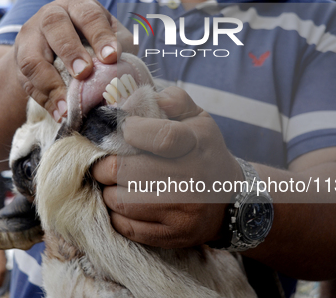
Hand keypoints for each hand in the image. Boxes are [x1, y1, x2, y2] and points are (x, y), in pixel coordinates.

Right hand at [14, 0, 134, 121]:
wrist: (56, 47)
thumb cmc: (93, 40)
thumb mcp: (110, 36)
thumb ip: (120, 46)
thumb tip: (124, 69)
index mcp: (77, 7)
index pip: (88, 15)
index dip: (100, 36)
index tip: (111, 57)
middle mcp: (50, 16)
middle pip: (54, 26)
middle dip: (70, 51)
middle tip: (84, 73)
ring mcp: (30, 39)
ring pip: (32, 58)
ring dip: (50, 84)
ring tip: (67, 106)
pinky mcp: (20, 63)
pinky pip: (27, 83)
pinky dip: (44, 101)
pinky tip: (59, 115)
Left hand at [92, 87, 241, 247]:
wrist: (230, 199)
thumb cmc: (203, 151)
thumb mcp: (198, 118)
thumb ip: (172, 100)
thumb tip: (138, 99)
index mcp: (197, 144)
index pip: (161, 136)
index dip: (131, 131)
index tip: (122, 131)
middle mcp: (192, 179)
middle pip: (127, 172)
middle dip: (105, 166)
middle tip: (105, 162)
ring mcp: (182, 211)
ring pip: (120, 200)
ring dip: (108, 190)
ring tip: (115, 183)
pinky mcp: (172, 236)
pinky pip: (126, 227)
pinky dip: (116, 214)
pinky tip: (123, 204)